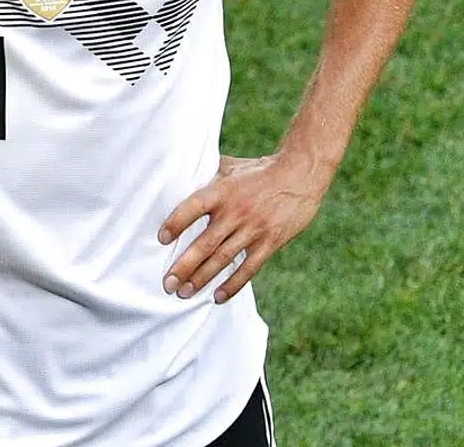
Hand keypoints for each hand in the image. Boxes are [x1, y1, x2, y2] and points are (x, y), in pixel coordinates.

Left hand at [158, 153, 322, 303]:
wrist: (301, 173)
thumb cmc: (261, 170)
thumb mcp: (232, 167)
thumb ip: (209, 174)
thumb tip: (182, 173)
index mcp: (222, 191)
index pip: (193, 207)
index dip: (176, 222)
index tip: (161, 239)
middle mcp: (236, 212)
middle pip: (205, 243)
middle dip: (184, 266)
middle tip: (168, 284)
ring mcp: (254, 229)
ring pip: (223, 259)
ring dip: (202, 278)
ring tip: (184, 293)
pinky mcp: (270, 242)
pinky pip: (249, 268)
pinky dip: (233, 284)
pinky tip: (217, 297)